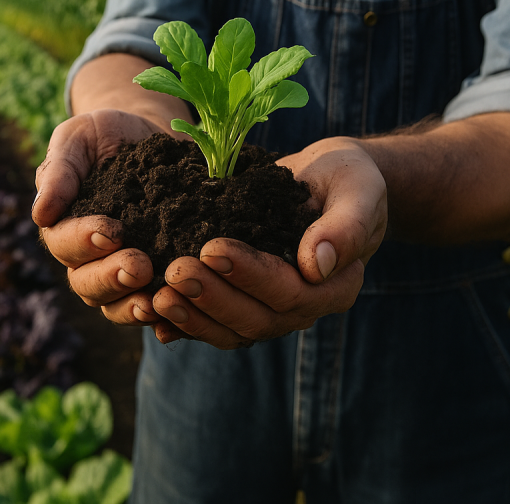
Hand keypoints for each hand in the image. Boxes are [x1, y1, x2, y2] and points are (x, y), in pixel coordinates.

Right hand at [33, 108, 166, 325]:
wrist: (147, 136)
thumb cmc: (103, 134)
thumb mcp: (77, 138)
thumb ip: (60, 171)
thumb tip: (41, 212)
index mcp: (63, 226)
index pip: (63, 243)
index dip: (84, 241)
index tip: (110, 232)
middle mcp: (86, 257)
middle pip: (87, 283)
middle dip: (111, 278)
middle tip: (139, 266)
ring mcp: (119, 271)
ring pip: (115, 303)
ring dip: (133, 304)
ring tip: (156, 299)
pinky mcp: (153, 277)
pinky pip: (151, 305)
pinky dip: (163, 315)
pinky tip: (179, 309)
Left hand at [151, 138, 386, 347]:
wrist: (327, 182)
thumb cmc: (348, 179)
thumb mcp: (358, 190)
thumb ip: (345, 226)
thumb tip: (315, 265)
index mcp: (336, 286)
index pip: (291, 292)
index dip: (250, 275)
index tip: (212, 247)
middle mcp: (303, 308)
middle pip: (256, 319)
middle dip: (213, 297)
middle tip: (176, 270)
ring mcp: (271, 310)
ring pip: (230, 330)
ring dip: (192, 316)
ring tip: (156, 297)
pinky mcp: (243, 303)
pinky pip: (213, 323)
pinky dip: (183, 324)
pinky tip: (150, 315)